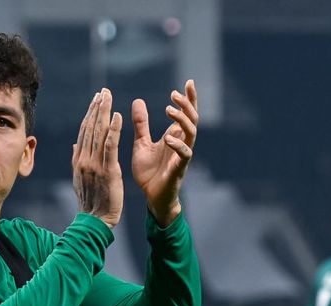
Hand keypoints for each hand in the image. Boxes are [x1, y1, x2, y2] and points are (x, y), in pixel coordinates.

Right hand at [72, 89, 123, 228]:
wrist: (96, 220)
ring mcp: (95, 164)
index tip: (96, 99)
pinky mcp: (109, 170)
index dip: (90, 114)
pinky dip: (114, 130)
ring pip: (99, 133)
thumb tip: (75, 145)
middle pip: (90, 128)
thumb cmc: (91, 202)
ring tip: (108, 96)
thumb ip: (78, 160)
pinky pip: (110, 147)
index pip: (84, 132)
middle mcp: (84, 159)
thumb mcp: (81, 179)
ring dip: (104, 112)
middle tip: (103, 91)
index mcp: (79, 160)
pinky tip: (118, 117)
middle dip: (97, 107)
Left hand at [131, 79, 197, 226]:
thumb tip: (138, 100)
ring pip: (191, 133)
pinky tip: (167, 138)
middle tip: (174, 94)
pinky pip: (184, 154)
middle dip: (186, 105)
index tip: (189, 81)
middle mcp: (182, 143)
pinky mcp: (179, 169)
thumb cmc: (149, 172)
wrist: (151, 197)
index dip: (189, 98)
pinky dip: (177, 145)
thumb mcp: (141, 143)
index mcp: (174, 136)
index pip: (186, 113)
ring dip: (182, 120)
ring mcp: (182, 156)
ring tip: (169, 110)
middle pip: (192, 119)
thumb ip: (141, 124)